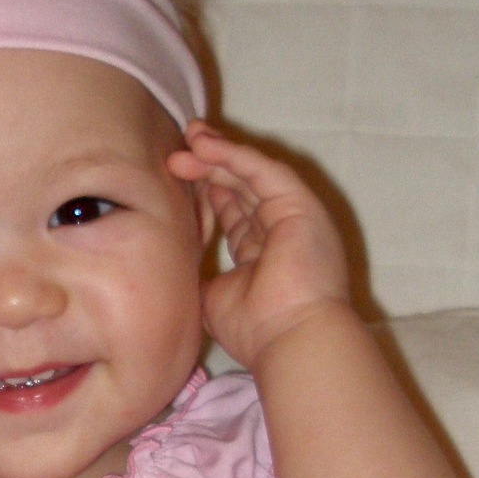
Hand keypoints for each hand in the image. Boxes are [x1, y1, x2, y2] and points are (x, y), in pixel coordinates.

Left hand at [169, 125, 349, 371]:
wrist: (290, 339)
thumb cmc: (255, 329)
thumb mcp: (214, 295)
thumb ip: (203, 272)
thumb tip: (179, 259)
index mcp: (264, 254)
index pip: (235, 212)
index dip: (207, 191)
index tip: (177, 176)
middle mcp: (282, 231)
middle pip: (243, 187)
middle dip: (210, 164)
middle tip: (179, 148)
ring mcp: (295, 216)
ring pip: (252, 173)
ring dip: (218, 153)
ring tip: (188, 138)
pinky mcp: (301, 205)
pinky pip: (263, 170)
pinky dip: (234, 155)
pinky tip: (205, 145)